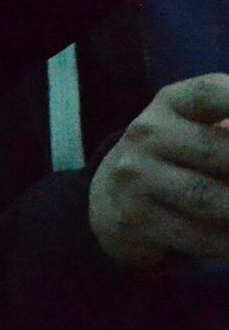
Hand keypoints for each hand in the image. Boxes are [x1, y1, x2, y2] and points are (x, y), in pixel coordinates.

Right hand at [89, 75, 228, 270]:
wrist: (111, 196)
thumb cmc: (180, 156)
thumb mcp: (202, 130)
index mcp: (173, 102)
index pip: (214, 93)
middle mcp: (148, 132)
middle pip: (223, 151)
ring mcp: (136, 174)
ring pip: (212, 199)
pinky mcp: (135, 216)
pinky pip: (200, 236)